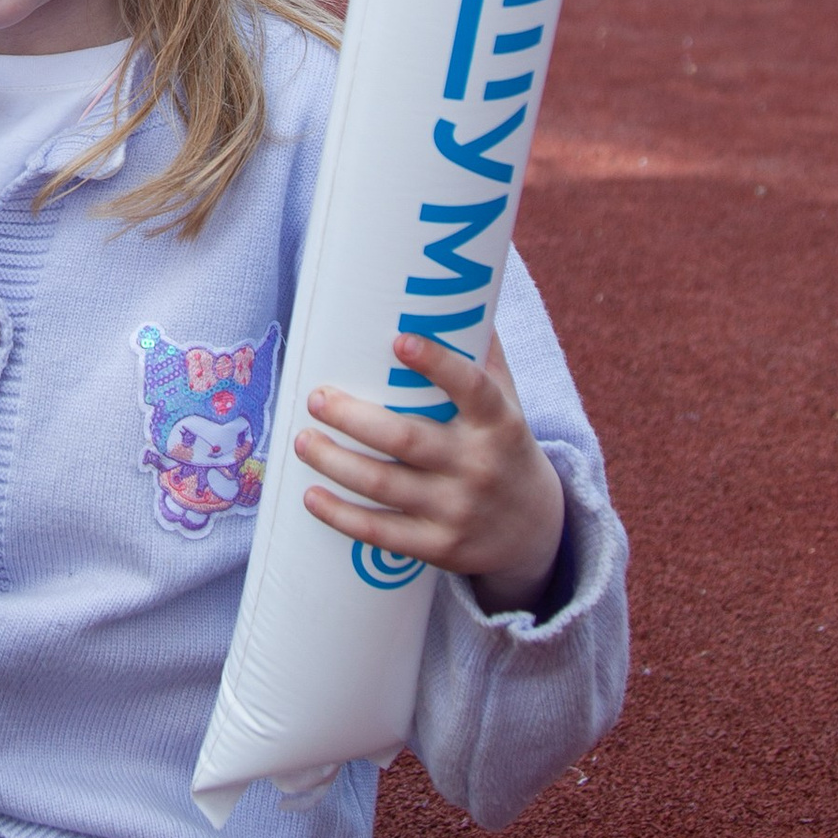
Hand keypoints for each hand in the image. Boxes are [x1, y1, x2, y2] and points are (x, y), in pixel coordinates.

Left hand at [296, 329, 565, 615]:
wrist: (536, 531)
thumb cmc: (505, 447)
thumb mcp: (508, 402)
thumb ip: (482, 354)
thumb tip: (458, 290)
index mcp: (498, 422)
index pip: (471, 388)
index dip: (437, 364)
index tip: (399, 341)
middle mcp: (478, 466)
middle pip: (406, 440)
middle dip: (353, 417)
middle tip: (316, 397)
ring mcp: (457, 510)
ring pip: (384, 485)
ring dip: (335, 462)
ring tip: (301, 440)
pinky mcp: (439, 547)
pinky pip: (381, 533)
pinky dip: (341, 516)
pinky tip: (311, 495)